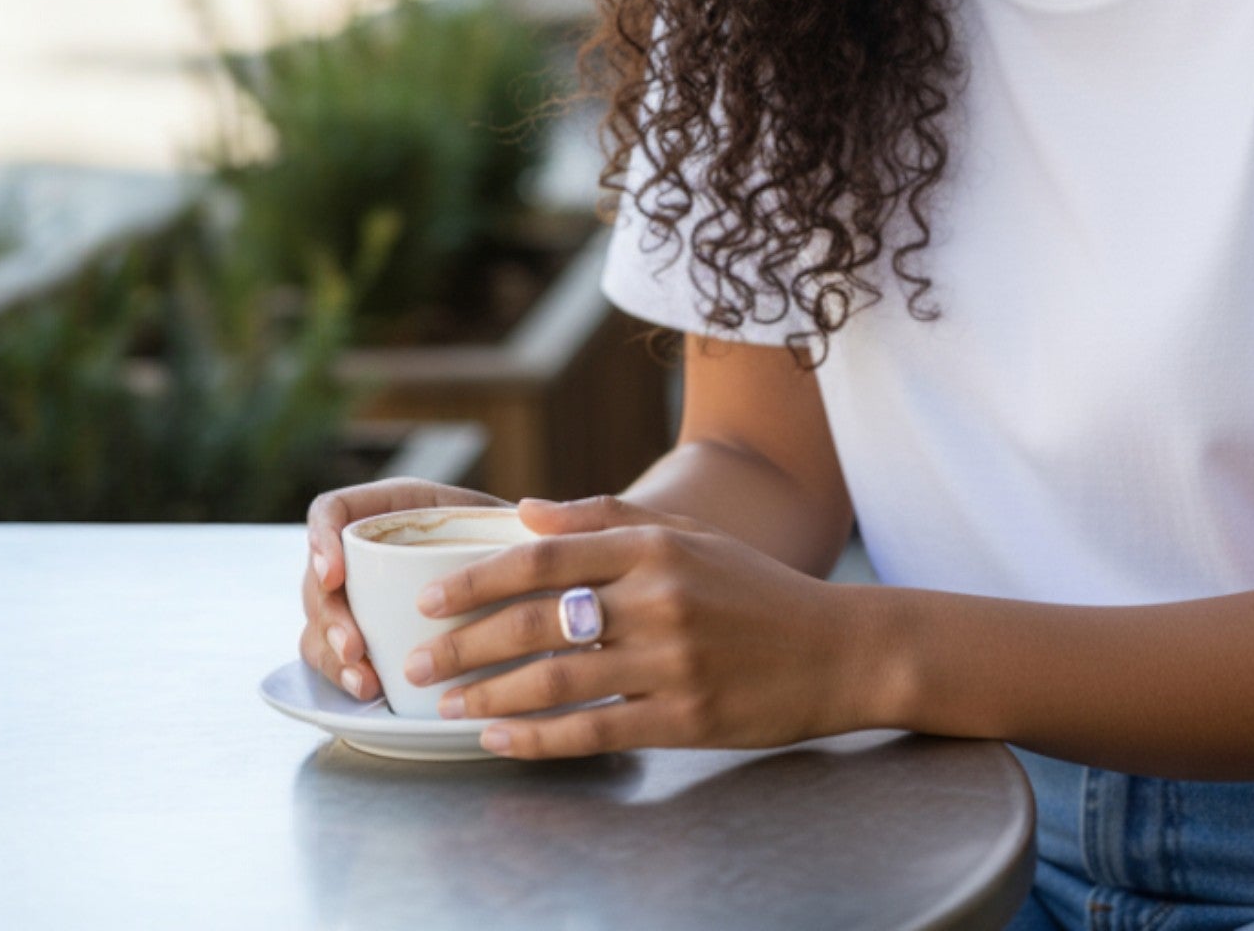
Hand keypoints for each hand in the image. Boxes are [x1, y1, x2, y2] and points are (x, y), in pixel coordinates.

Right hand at [300, 478, 511, 702]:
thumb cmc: (510, 542)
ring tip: (365, 681)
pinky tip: (369, 691)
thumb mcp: (506, 522)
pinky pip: (333, 655)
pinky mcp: (362, 635)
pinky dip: (344, 675)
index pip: (333, 510)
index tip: (335, 574)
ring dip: (332, 655)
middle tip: (355, 647)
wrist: (519, 581)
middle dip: (330, 616)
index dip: (321, 539)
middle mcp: (365, 550)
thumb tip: (530, 513)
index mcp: (393, 508)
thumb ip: (517, 520)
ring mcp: (357, 596)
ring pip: (318, 622)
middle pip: (318, 578)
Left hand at [399, 494, 870, 758]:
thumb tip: (526, 512)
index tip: (428, 599)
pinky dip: (538, 739)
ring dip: (490, 696)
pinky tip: (500, 741)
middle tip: (417, 661)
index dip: (479, 580)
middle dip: (467, 643)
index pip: (546, 559)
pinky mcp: (686, 718)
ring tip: (447, 706)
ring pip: (557, 681)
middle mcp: (660, 598)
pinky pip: (594, 731)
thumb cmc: (758, 589)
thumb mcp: (692, 536)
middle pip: (540, 621)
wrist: (837, 648)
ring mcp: (673, 661)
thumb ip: (608, 519)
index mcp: (657, 547)